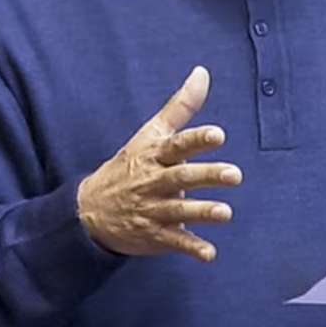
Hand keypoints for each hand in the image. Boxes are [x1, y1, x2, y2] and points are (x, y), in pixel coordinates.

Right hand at [76, 66, 242, 261]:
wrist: (89, 210)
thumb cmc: (130, 165)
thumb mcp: (151, 134)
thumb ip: (181, 106)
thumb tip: (202, 72)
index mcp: (154, 155)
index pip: (177, 145)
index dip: (197, 140)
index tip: (218, 135)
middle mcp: (152, 181)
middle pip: (181, 177)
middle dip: (207, 176)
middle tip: (235, 174)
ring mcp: (152, 210)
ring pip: (178, 211)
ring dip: (202, 212)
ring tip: (226, 213)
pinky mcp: (153, 235)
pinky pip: (173, 242)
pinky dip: (191, 248)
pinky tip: (210, 254)